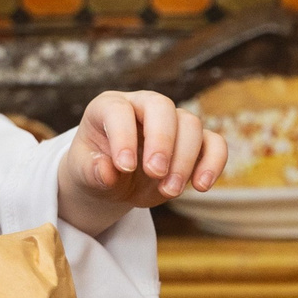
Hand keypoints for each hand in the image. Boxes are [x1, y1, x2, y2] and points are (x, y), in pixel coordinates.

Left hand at [58, 89, 227, 235]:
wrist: (114, 182)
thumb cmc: (95, 169)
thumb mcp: (83, 173)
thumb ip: (91, 171)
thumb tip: (106, 172)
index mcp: (109, 107)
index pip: (118, 111)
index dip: (123, 136)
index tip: (124, 167)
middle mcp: (142, 106)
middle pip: (161, 107)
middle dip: (162, 141)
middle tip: (154, 173)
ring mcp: (172, 121)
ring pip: (191, 124)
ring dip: (184, 160)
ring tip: (168, 191)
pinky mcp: (195, 141)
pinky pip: (214, 142)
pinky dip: (213, 163)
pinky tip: (201, 186)